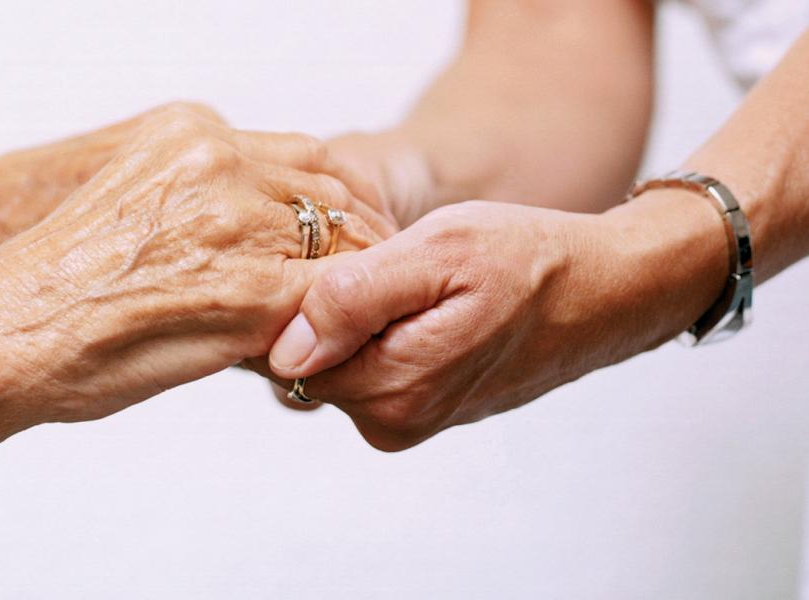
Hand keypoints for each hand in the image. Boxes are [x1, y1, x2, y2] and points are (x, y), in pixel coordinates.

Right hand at [0, 102, 392, 428]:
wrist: (8, 334)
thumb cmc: (67, 285)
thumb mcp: (142, 202)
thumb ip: (212, 200)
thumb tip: (276, 236)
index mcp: (193, 133)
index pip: (309, 158)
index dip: (343, 202)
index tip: (360, 234)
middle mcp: (218, 162)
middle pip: (335, 192)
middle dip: (365, 236)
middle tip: (379, 277)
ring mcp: (236, 222)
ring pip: (342, 243)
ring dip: (359, 280)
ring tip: (364, 313)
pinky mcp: (248, 290)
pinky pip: (328, 298)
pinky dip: (343, 321)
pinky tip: (339, 342)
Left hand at [263, 196, 729, 450]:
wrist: (605, 292)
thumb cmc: (530, 262)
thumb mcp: (440, 253)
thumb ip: (355, 299)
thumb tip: (288, 348)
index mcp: (393, 388)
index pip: (285, 357)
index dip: (293, 301)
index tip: (329, 257)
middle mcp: (397, 419)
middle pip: (310, 362)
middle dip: (324, 310)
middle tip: (377, 257)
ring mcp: (412, 417)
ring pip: (340, 362)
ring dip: (355, 318)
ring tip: (405, 276)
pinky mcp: (426, 406)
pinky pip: (373, 366)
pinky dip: (379, 331)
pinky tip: (418, 299)